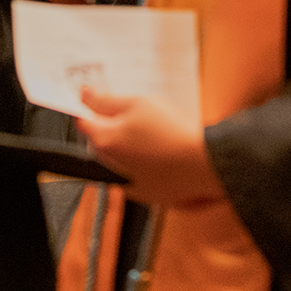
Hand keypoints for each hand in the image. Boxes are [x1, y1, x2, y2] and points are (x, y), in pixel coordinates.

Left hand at [77, 87, 223, 207]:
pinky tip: (162, 151)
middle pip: (102, 140)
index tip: (99, 99)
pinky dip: (144, 163)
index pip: (84, 122)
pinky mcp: (148, 194)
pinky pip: (138, 174)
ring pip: (120, 157)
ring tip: (154, 132)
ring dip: (129, 145)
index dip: (90, 107)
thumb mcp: (137, 103)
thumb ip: (106, 100)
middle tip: (136, 114)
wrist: (206, 165)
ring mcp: (129, 184)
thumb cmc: (173, 132)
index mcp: (105, 142)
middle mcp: (111, 168)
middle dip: (112, 125)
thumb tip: (84, 95)